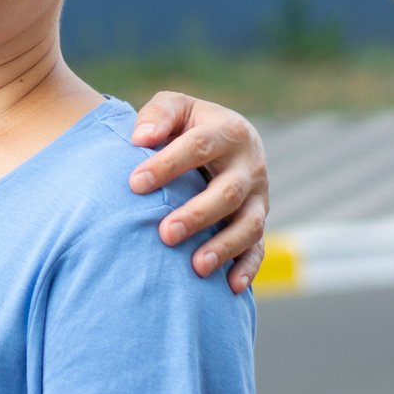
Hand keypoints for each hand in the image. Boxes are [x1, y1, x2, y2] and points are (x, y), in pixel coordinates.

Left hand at [127, 91, 267, 294]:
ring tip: (195, 267)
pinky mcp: (258, 219)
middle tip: (164, 233)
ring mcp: (258, 196)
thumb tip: (141, 138)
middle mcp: (250, 165)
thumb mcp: (173, 106)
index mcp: (228, 131)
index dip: (168, 165)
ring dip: (224, 247)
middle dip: (197, 215)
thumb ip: (158, 115)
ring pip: (249, 225)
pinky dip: (248, 267)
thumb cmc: (185, 124)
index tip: (135, 184)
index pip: (199, 147)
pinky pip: (258, 247)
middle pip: (227, 193)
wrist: (218, 137)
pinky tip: (229, 287)